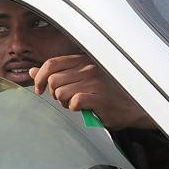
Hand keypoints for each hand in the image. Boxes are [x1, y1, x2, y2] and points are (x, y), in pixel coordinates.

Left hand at [29, 54, 155, 130]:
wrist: (135, 106)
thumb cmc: (109, 93)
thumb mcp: (82, 78)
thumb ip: (58, 73)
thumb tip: (33, 72)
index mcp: (83, 60)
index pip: (51, 64)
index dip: (39, 78)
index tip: (39, 90)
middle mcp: (88, 67)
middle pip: (53, 80)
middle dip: (54, 94)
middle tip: (66, 100)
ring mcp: (94, 81)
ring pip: (60, 92)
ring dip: (64, 102)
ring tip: (77, 104)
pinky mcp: (100, 97)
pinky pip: (74, 102)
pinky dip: (75, 108)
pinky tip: (85, 108)